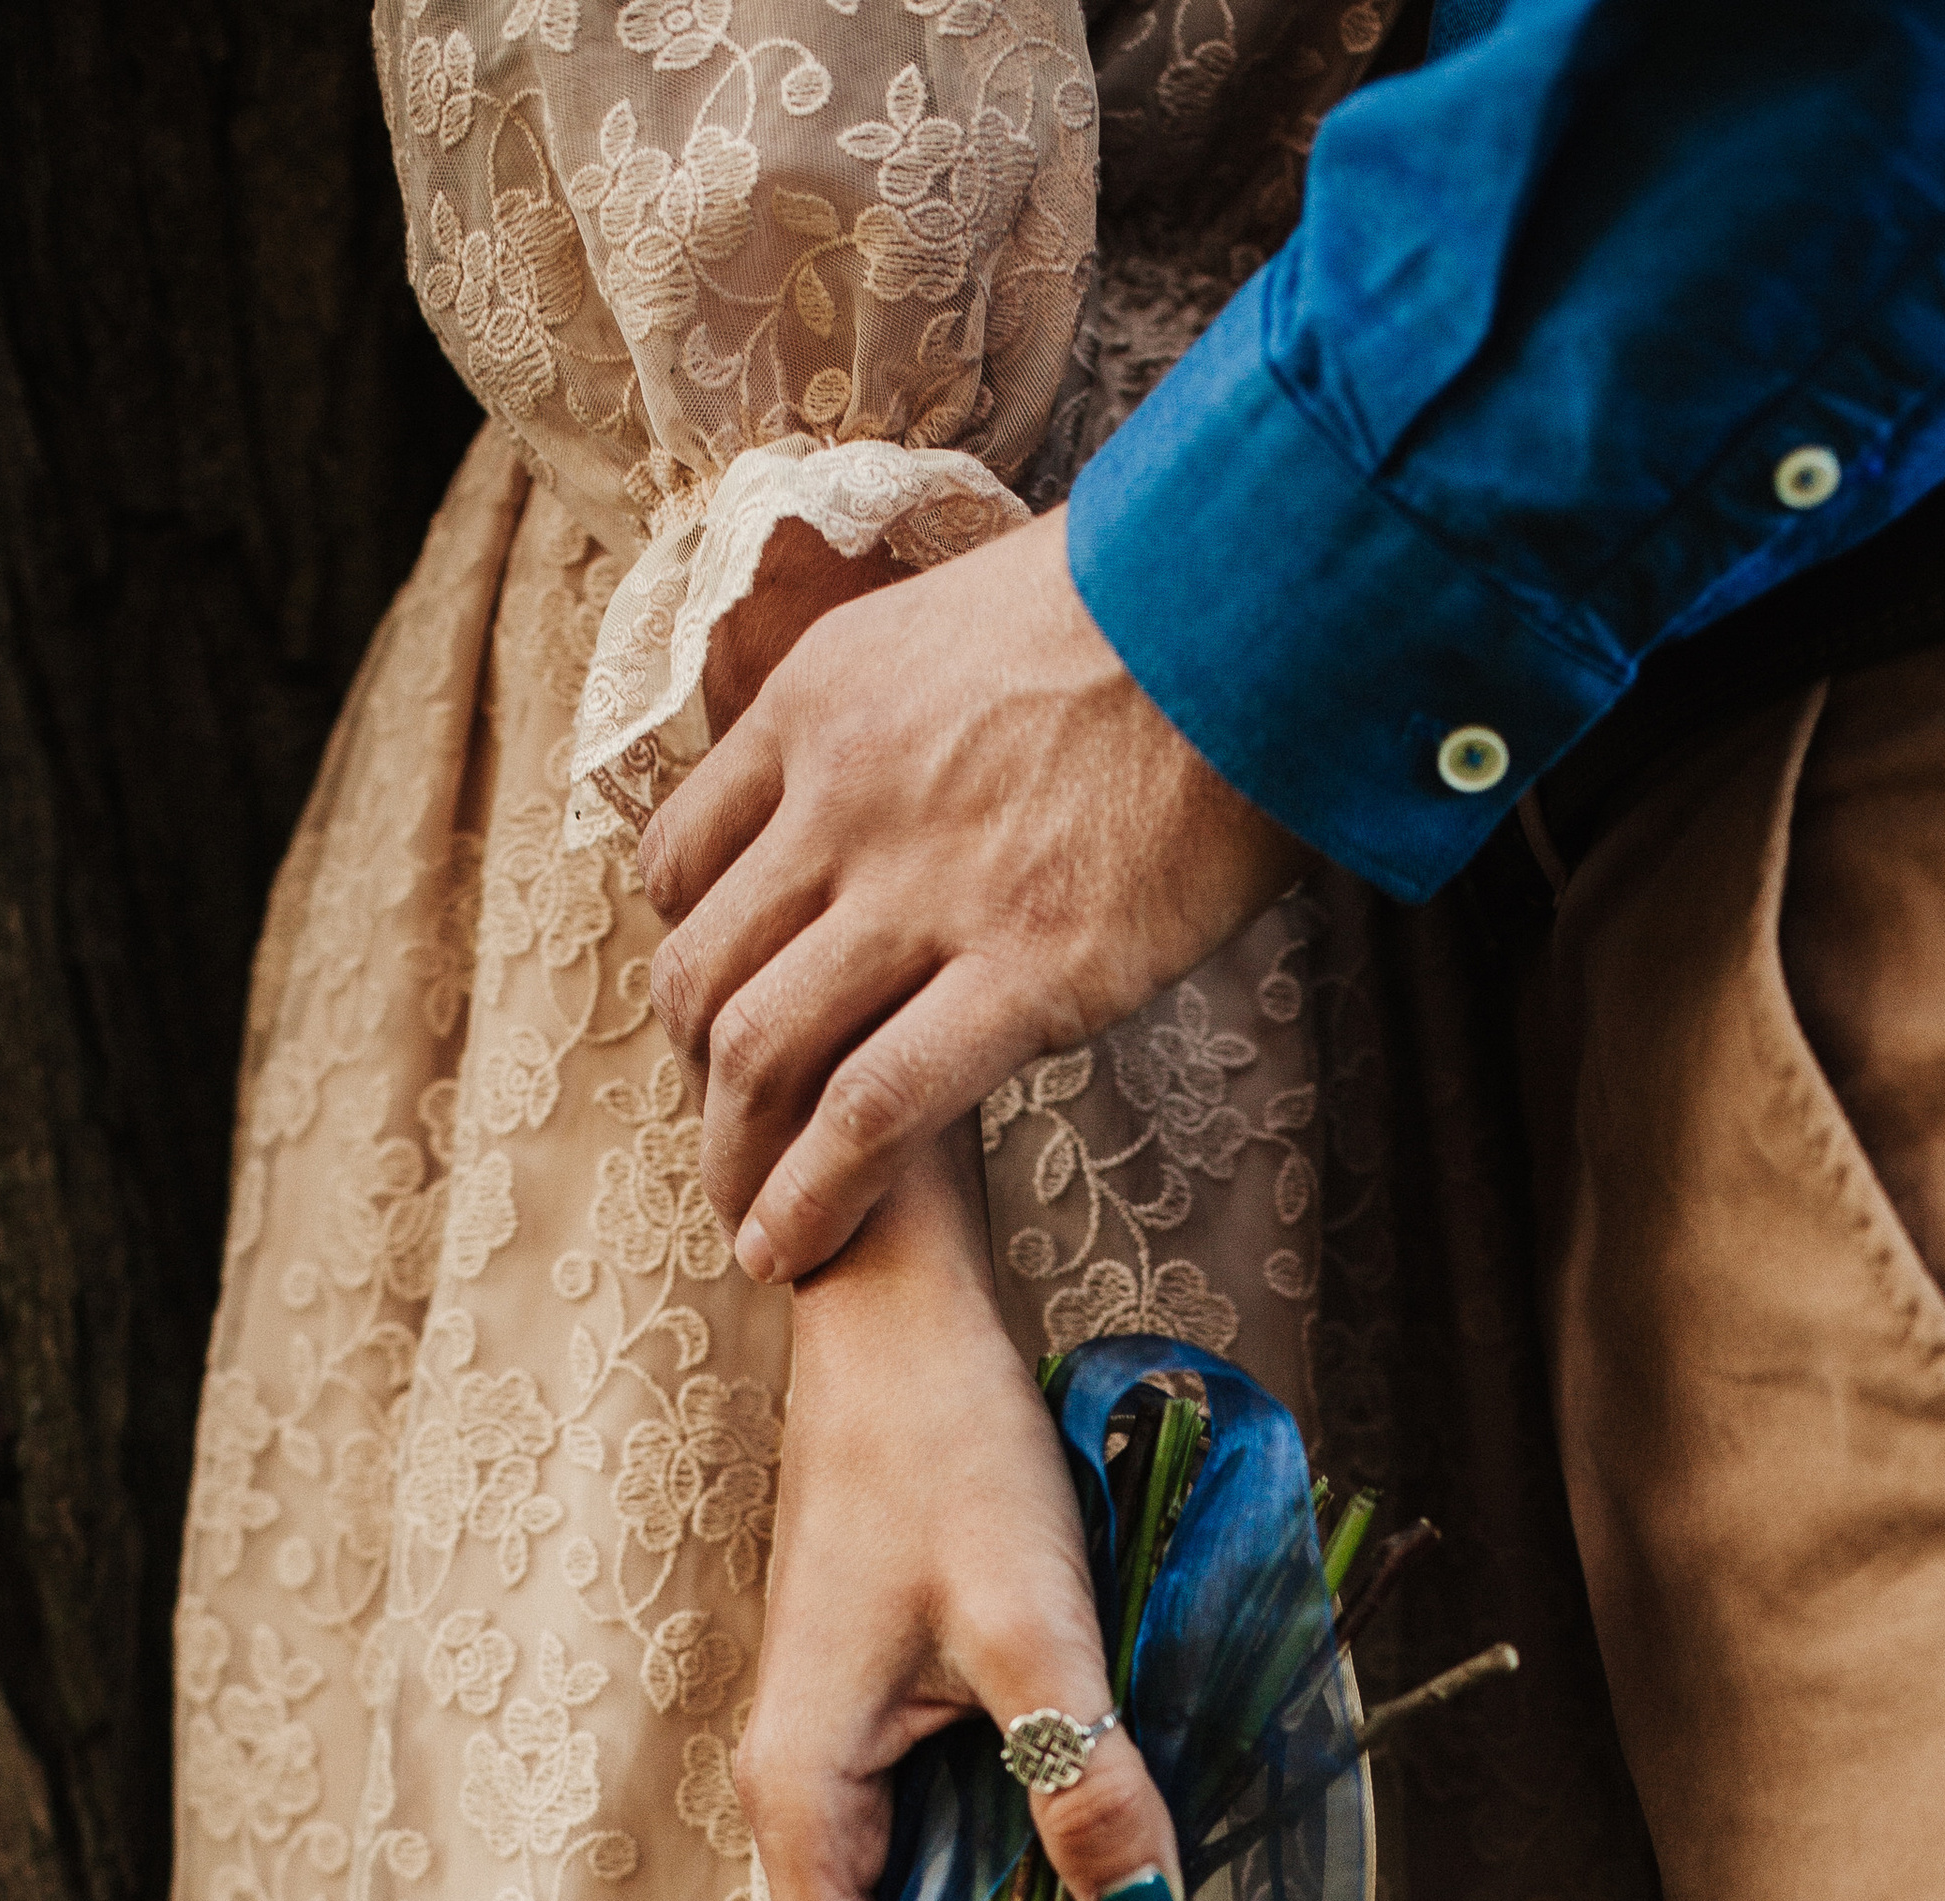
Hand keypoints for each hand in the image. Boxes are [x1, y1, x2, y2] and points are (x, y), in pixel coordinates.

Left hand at [643, 506, 1302, 1279]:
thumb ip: (906, 709)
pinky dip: (814, 1196)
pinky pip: (871, 1109)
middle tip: (731, 1136)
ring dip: (738, 1159)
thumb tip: (920, 768)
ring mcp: (924, 891)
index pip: (682, 855)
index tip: (719, 1009)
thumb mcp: (968, 617)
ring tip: (750, 1226)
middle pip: (702, 968)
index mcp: (818, 701)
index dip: (689, 952)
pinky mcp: (1023, 973)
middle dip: (700, 1077)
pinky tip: (793, 1250)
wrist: (1262, 607)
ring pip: (761, 1051)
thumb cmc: (1151, 610)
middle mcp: (841, 799)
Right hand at [745, 1126, 1183, 1900]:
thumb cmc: (945, 1459)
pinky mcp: (879, 1721)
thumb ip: (1086, 1787)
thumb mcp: (1035, 1630)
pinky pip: (934, 1843)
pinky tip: (1087, 1883)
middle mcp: (799, 1795)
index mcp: (804, 1797)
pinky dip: (1002, 1877)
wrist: (896, 1324)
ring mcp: (836, 1758)